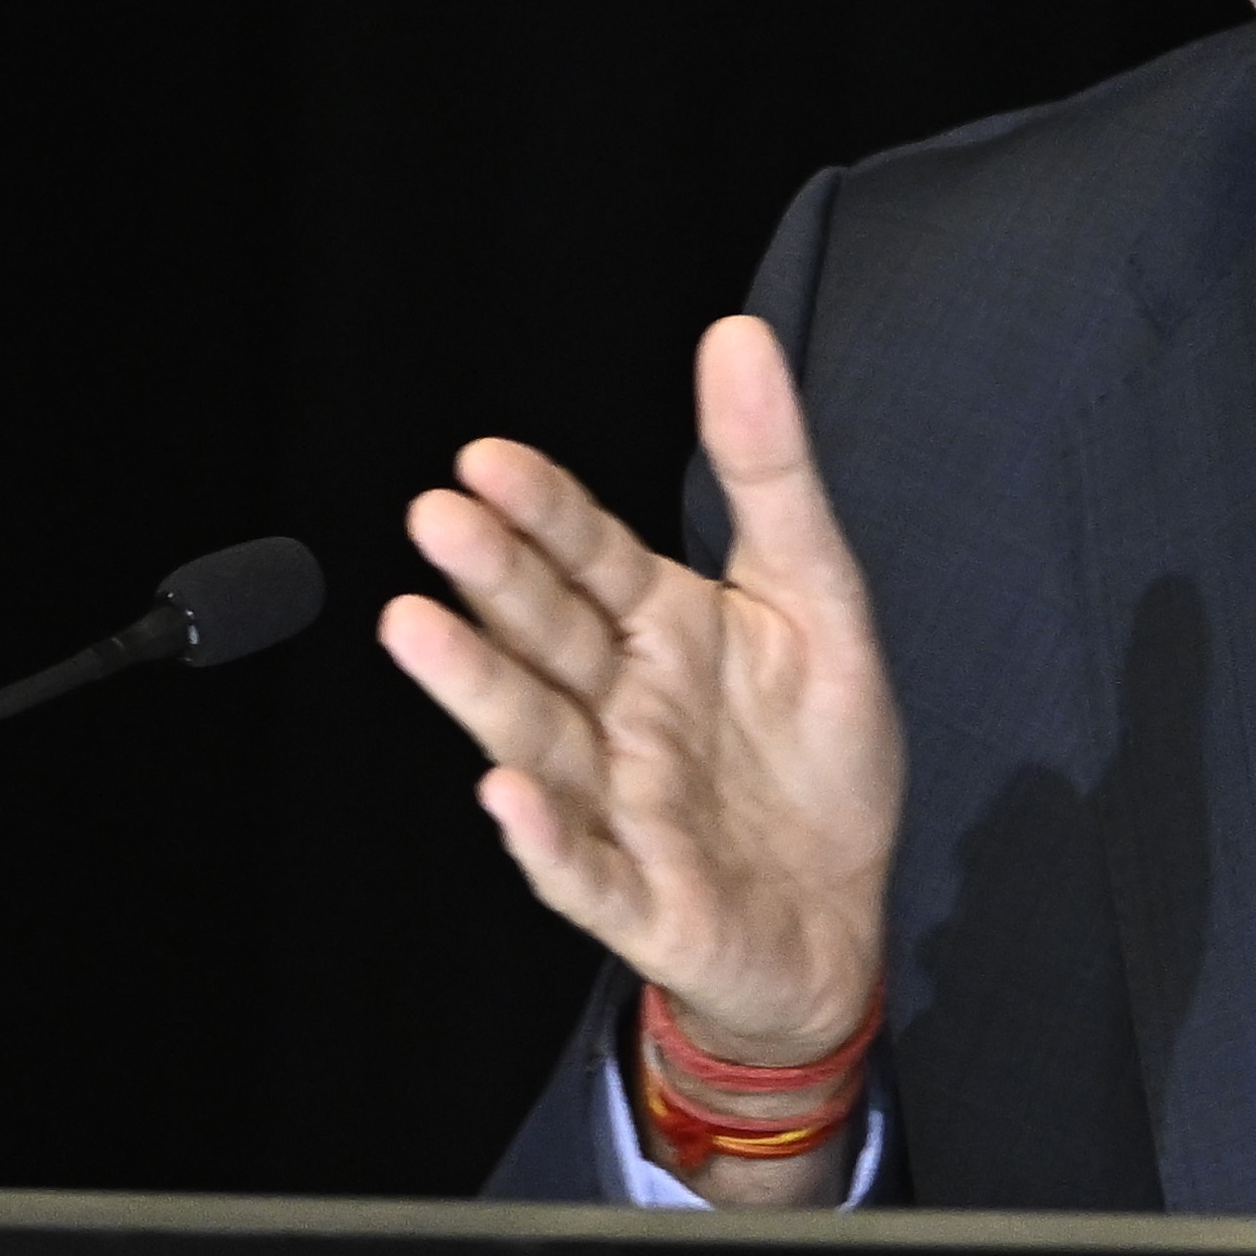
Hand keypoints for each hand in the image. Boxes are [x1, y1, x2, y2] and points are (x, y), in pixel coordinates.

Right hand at [381, 318, 901, 1187]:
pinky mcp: (643, 897)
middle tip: (436, 519)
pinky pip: (584, 870)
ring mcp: (622, 805)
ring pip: (538, 739)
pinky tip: (506, 797)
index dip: (543, 511)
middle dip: (493, 580)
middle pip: (548, 637)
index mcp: (662, 632)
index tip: (486, 459)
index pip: (590, 558)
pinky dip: (545, 839)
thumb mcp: (818, 594)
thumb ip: (770, 472)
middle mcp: (623, 711)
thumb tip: (738, 339)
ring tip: (416, 627)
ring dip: (478, 687)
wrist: (839, 917)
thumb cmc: (814, 760)